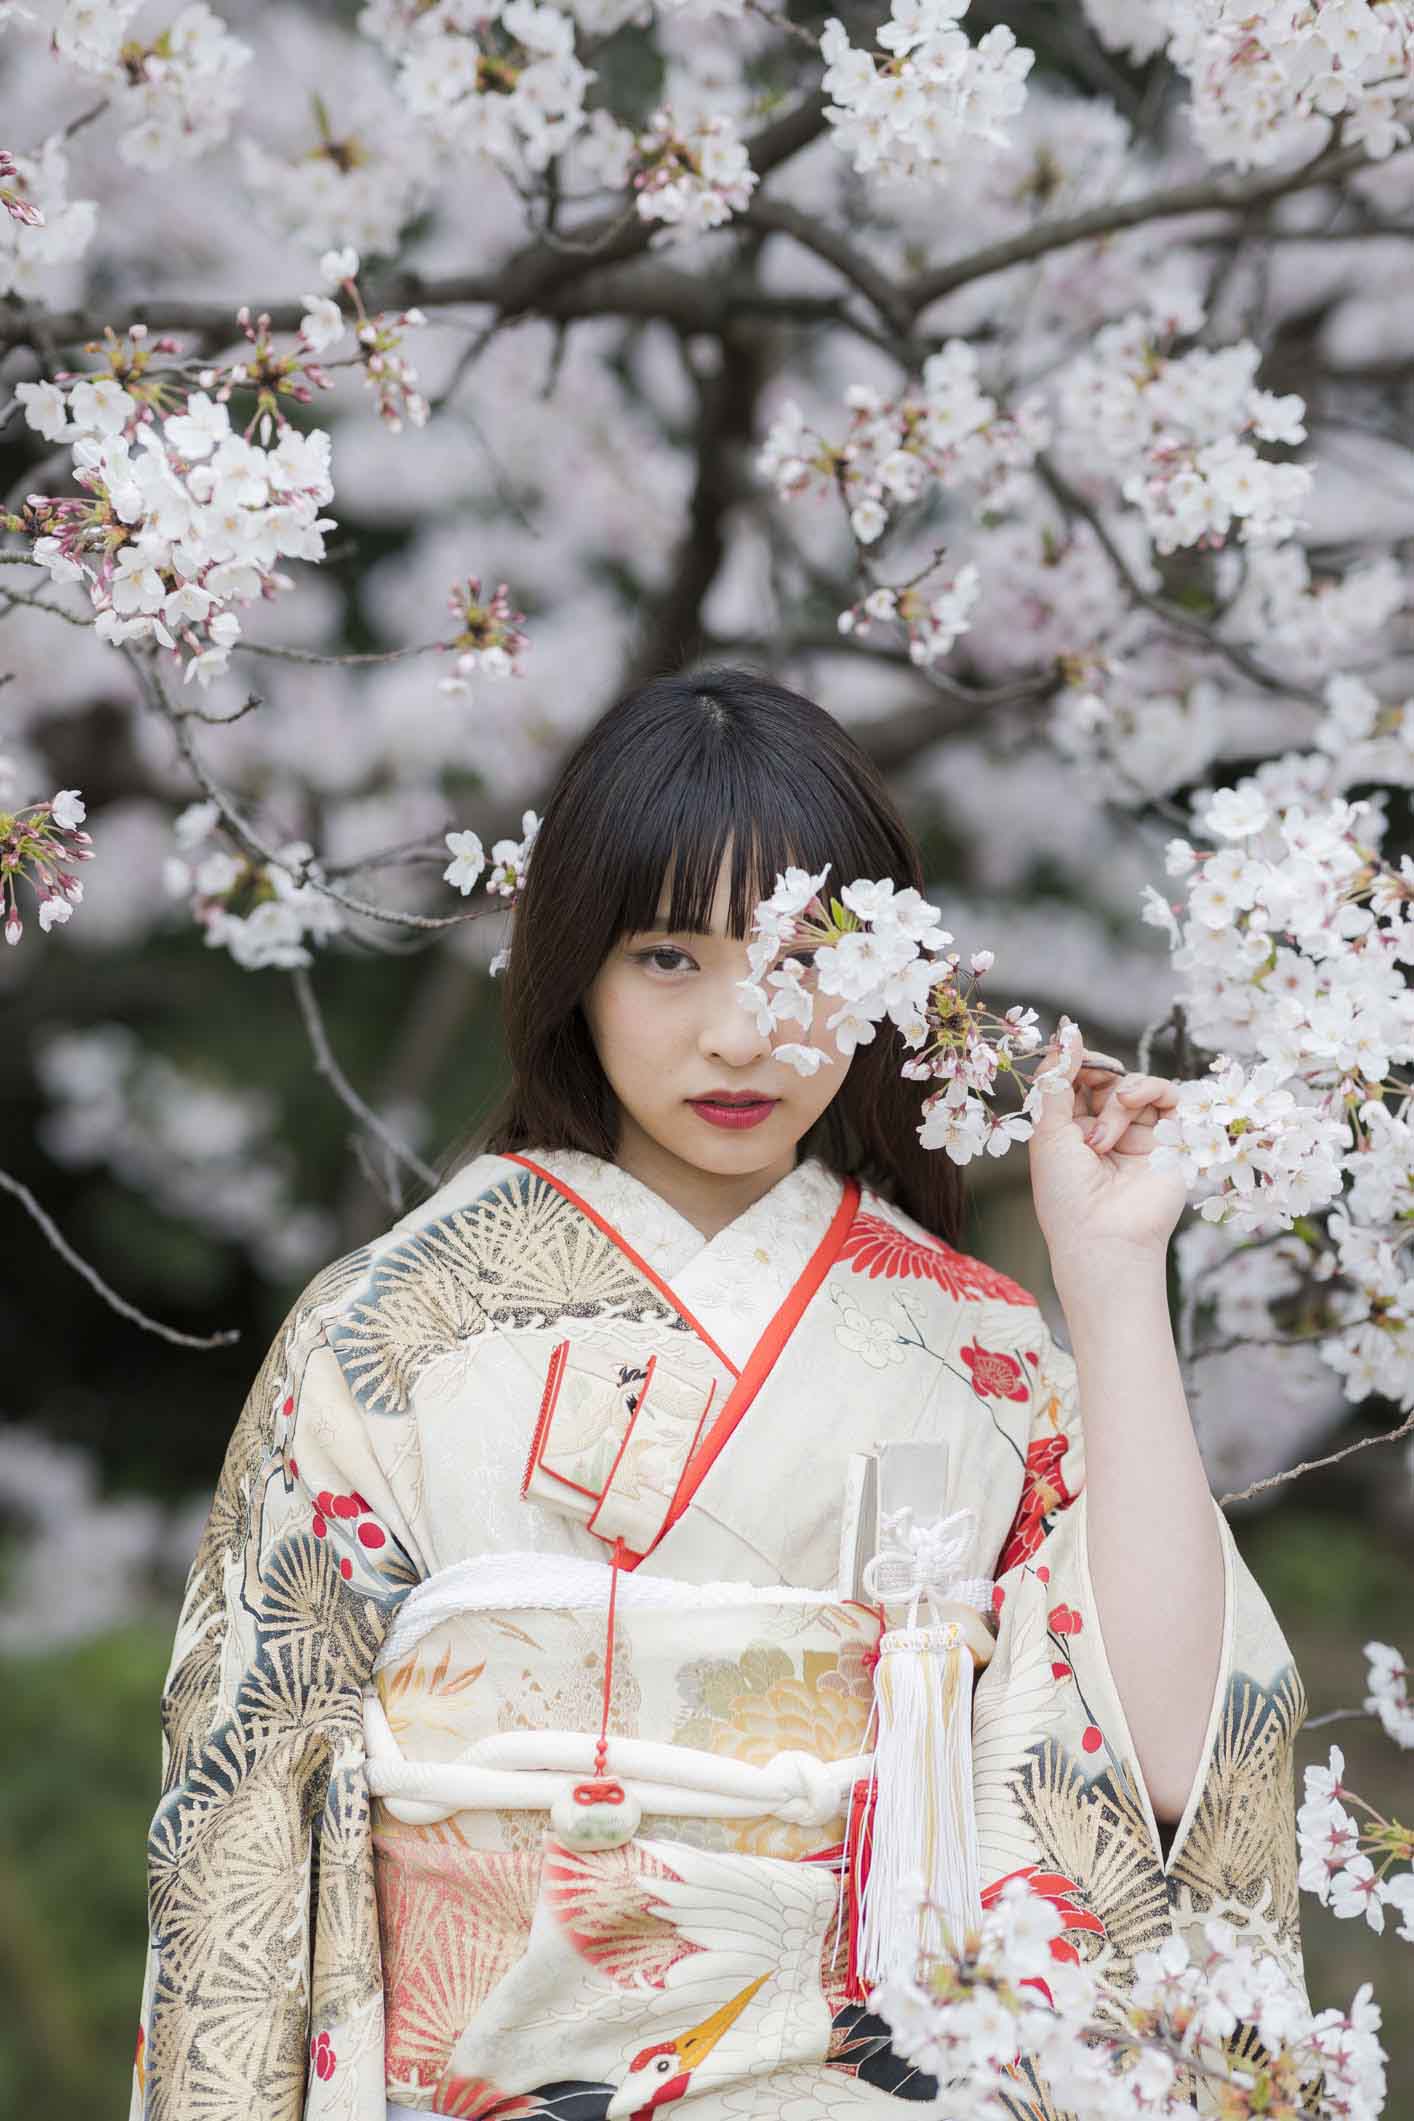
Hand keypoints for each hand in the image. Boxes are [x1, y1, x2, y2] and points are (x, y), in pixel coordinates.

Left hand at [1025, 1016, 1187, 1282]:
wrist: (1103, 1237)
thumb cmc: (1065, 1192)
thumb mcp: (1048, 1131)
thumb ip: (1056, 1080)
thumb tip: (1066, 1031)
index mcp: (1069, 1129)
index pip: (1075, 1079)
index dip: (1072, 1062)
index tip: (1067, 1045)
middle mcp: (1105, 1129)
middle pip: (1106, 1076)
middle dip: (1095, 1074)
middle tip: (1088, 1085)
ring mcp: (1139, 1134)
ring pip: (1133, 1084)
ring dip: (1115, 1098)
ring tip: (1101, 1137)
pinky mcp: (1171, 1139)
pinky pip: (1168, 1094)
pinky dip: (1149, 1088)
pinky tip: (1129, 1103)